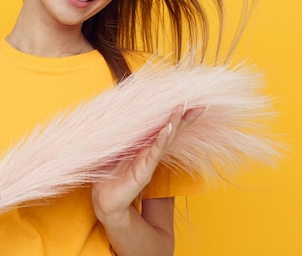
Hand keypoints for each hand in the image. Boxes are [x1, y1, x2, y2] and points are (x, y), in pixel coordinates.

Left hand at [91, 104, 204, 221]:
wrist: (103, 199)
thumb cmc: (109, 173)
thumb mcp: (115, 149)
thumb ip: (121, 135)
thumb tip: (117, 111)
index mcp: (143, 146)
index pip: (163, 128)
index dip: (175, 116)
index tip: (188, 102)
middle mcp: (149, 153)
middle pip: (170, 132)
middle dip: (184, 119)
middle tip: (198, 106)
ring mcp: (148, 162)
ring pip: (164, 140)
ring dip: (174, 124)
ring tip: (182, 110)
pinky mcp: (143, 172)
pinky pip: (154, 153)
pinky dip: (161, 140)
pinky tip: (168, 130)